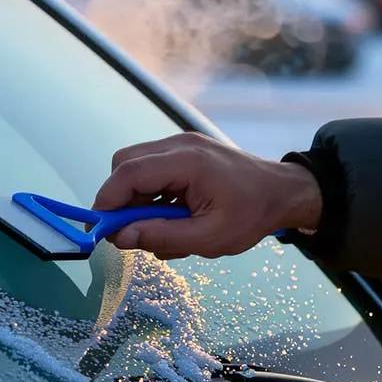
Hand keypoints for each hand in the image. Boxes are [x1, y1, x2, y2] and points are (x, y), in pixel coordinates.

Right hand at [92, 132, 322, 258]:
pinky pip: (152, 168)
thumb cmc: (252, 215)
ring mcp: (182, 144)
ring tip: (164, 225)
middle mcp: (180, 145)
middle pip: (125, 164)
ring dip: (137, 198)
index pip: (129, 173)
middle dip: (120, 200)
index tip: (98, 229)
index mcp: (188, 162)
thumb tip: (120, 238)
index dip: (107, 201)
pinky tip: (173, 213)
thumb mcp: (209, 238)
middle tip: (134, 232)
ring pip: (135, 165)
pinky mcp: (185, 151)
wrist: (282, 192)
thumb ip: (162, 236)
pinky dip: (151, 193)